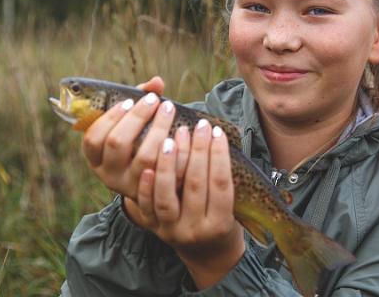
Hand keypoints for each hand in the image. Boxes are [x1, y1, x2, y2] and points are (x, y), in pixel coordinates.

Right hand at [82, 76, 175, 199]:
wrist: (159, 184)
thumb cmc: (142, 144)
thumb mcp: (133, 127)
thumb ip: (141, 101)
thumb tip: (156, 82)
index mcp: (97, 159)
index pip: (93, 139)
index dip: (109, 117)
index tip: (128, 100)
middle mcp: (110, 175)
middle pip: (117, 143)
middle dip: (136, 117)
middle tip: (154, 100)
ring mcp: (134, 185)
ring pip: (145, 156)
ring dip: (158, 128)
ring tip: (170, 108)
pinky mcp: (158, 192)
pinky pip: (168, 168)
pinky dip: (177, 148)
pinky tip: (184, 131)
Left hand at [126, 120, 244, 289]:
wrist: (206, 253)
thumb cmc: (222, 220)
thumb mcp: (232, 206)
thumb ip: (223, 179)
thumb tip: (215, 136)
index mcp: (220, 223)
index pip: (220, 183)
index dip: (219, 155)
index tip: (217, 131)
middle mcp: (195, 230)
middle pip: (195, 185)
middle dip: (197, 151)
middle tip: (199, 126)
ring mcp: (171, 230)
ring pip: (166, 195)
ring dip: (170, 164)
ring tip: (173, 137)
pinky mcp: (153, 228)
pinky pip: (146, 206)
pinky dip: (147, 186)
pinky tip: (148, 166)